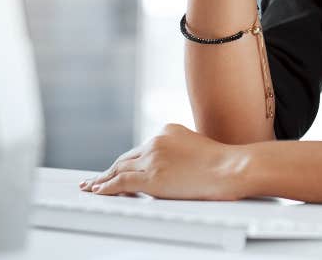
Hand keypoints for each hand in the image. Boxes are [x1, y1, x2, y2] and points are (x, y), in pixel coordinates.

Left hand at [78, 122, 252, 199]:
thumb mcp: (197, 147)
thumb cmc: (223, 162)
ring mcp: (152, 159)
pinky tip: (98, 192)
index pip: (141, 149)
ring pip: (118, 169)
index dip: (127, 161)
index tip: (117, 168)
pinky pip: (120, 183)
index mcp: (166, 130)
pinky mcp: (150, 177)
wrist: (230, 168)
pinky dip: (105, 187)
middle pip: (125, 158)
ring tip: (91, 187)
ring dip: (102, 179)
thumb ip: (180, 152)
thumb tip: (175, 167)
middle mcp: (155, 141)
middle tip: (95, 178)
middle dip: (109, 169)